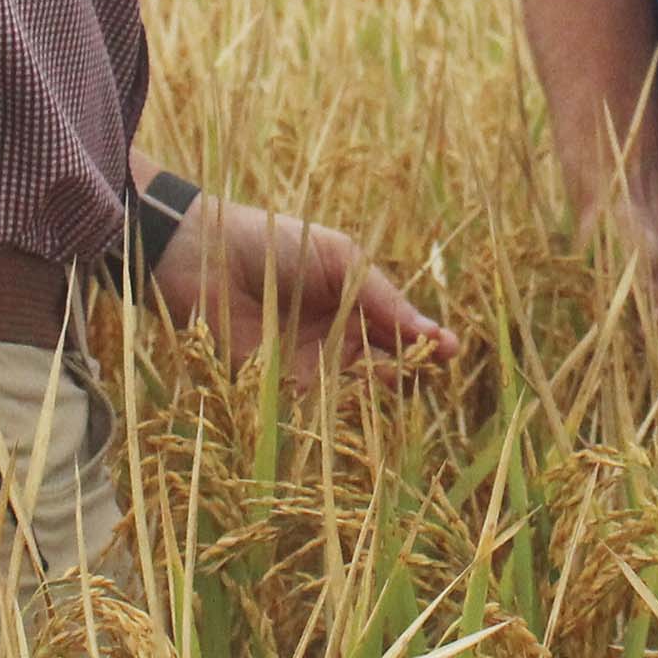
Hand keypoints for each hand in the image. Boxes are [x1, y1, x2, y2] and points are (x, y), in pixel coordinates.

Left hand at [151, 195, 462, 381]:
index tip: (451, 350)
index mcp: (358, 306)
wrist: (205, 255)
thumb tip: (431, 334)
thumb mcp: (340, 259)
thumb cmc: (276, 243)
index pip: (402, 332)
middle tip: (422, 368)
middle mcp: (338, 341)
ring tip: (392, 381)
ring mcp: (309, 367)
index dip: (428, 343)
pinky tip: (353, 406)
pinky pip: (311, 409)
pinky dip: (333, 414)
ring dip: (374, 395)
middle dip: (407, 371)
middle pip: (384, 368)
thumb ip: (382, 297)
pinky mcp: (276, 389)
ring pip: (353, 394)